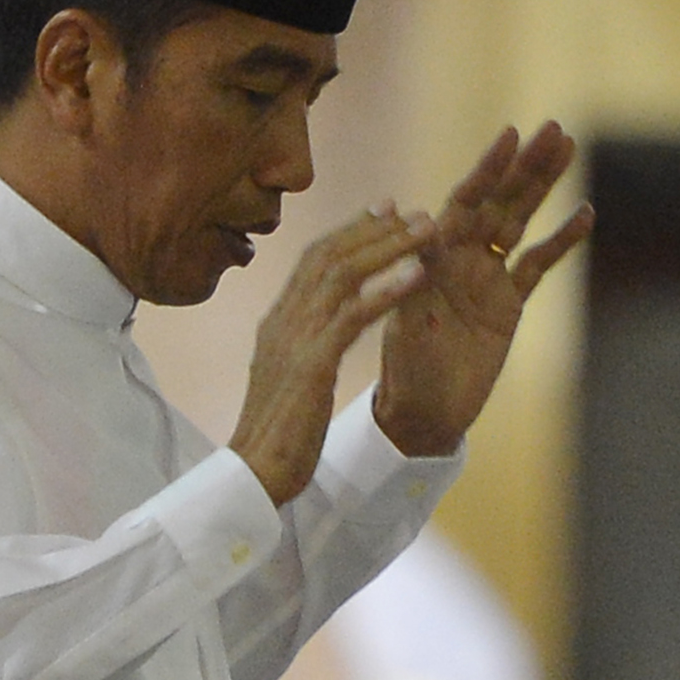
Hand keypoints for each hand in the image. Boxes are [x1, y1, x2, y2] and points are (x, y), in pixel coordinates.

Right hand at [230, 205, 439, 503]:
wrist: (253, 473)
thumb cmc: (275, 435)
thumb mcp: (288, 379)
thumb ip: (300, 347)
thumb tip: (317, 333)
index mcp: (277, 324)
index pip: (312, 261)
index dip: (350, 232)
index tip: (383, 210)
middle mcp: (282, 321)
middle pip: (327, 255)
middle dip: (373, 227)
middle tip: (411, 207)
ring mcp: (294, 340)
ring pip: (342, 275)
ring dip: (388, 246)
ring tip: (426, 229)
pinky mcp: (311, 365)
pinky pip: (352, 316)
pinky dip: (385, 289)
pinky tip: (416, 273)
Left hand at [373, 122, 592, 457]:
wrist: (424, 415)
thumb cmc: (404, 371)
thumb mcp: (405, 324)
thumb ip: (416, 278)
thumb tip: (423, 230)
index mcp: (432, 258)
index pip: (463, 203)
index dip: (486, 170)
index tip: (509, 135)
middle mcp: (460, 259)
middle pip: (498, 202)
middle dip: (524, 166)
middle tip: (553, 127)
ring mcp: (488, 278)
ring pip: (520, 222)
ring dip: (543, 186)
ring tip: (567, 147)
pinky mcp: (509, 304)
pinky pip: (538, 265)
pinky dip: (560, 241)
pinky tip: (584, 212)